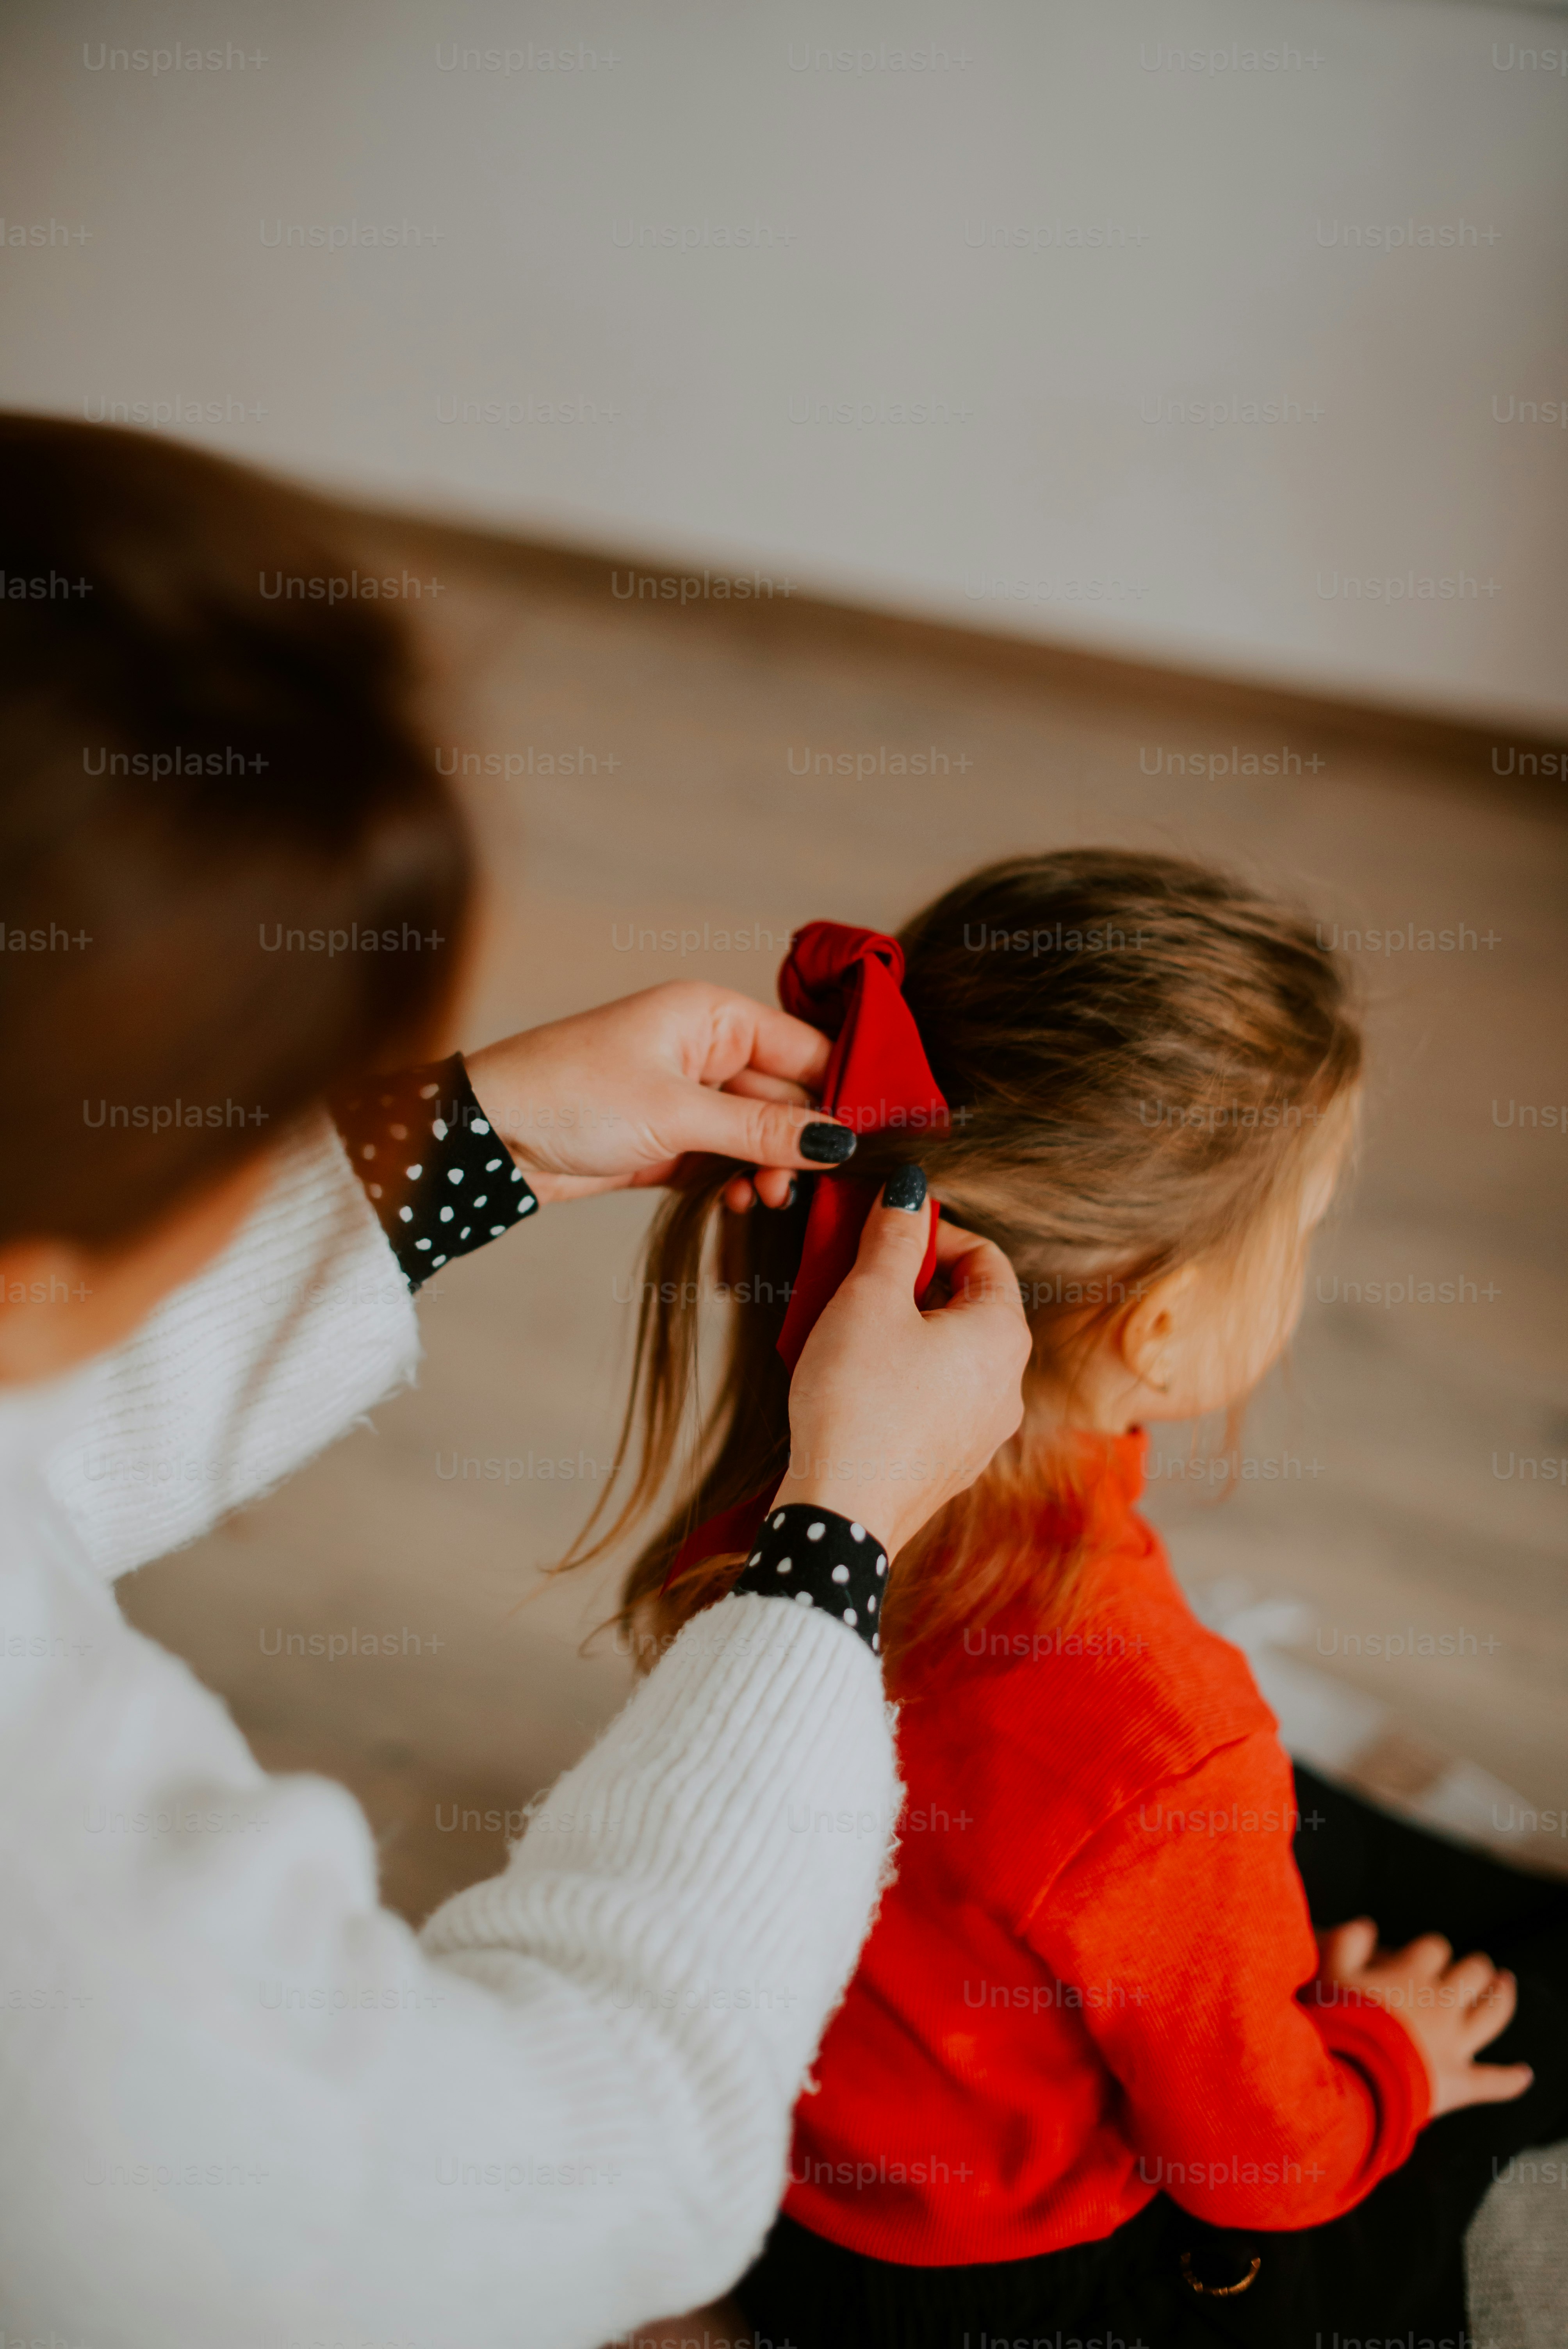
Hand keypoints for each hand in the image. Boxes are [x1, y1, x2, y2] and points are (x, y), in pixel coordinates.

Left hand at [463, 983, 850, 1206]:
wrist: (487, 1138)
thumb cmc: (572, 1096)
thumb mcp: (676, 1113)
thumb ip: (762, 1130)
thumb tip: (839, 1142)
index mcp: (713, 1015)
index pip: (806, 1048)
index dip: (843, 1091)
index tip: (872, 1140)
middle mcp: (706, 1049)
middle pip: (788, 1096)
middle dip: (801, 1143)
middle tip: (804, 1186)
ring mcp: (688, 1096)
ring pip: (760, 1135)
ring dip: (769, 1169)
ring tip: (764, 1199)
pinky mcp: (669, 1139)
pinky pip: (726, 1160)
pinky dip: (737, 1183)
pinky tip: (737, 1204)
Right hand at [777, 1177, 1031, 1561]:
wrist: (841, 1514)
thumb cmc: (858, 1401)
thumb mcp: (868, 1299)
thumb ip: (893, 1238)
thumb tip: (909, 1192)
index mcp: (1004, 1336)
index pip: (985, 1257)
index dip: (933, 1234)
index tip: (884, 1233)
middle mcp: (1008, 1385)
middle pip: (966, 1305)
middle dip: (910, 1282)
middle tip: (856, 1277)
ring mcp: (983, 1430)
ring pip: (946, 1353)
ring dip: (900, 1328)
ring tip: (846, 1327)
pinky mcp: (950, 1462)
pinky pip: (932, 1397)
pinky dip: (899, 1374)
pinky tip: (852, 1380)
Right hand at [1316, 1917, 1532, 2117]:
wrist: (1351, 2075)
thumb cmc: (1338, 2019)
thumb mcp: (1330, 1970)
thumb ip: (1348, 1941)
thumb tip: (1368, 1924)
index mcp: (1413, 1974)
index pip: (1435, 1948)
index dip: (1432, 1950)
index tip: (1425, 1955)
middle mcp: (1443, 2004)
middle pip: (1472, 1974)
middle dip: (1476, 1968)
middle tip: (1477, 1967)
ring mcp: (1455, 2043)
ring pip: (1491, 2015)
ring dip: (1502, 1999)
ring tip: (1506, 1986)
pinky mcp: (1459, 2082)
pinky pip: (1492, 2082)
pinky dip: (1510, 2079)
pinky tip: (1525, 2074)